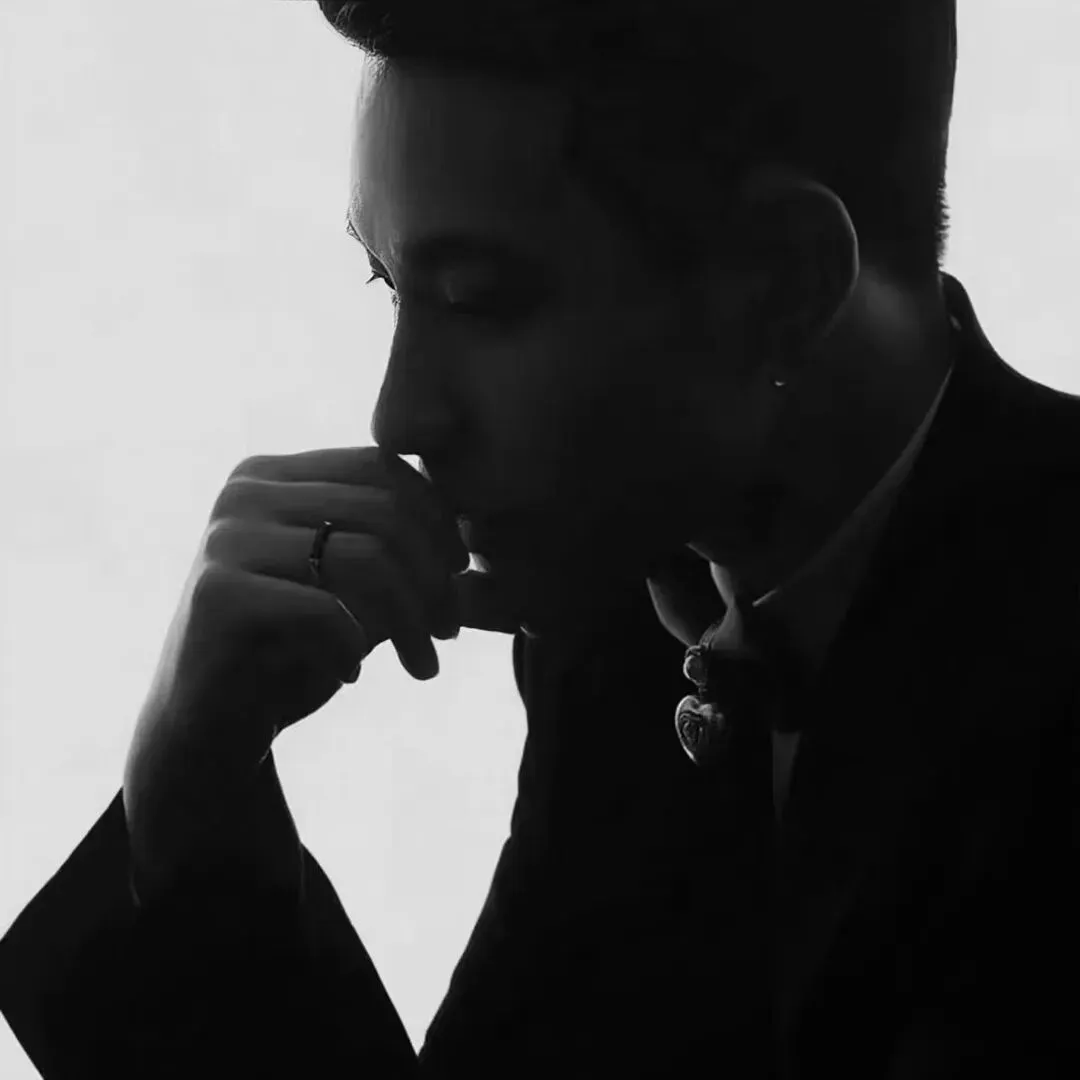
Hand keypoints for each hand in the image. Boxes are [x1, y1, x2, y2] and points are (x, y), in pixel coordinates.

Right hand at [122, 446, 514, 897]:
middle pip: (384, 510)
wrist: (210, 726)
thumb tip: (466, 534)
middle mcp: (245, 492)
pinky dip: (353, 647)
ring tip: (421, 664)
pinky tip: (352, 673)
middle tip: (448, 632)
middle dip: (434, 578)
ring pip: (367, 557)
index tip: (459, 576)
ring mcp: (226, 537)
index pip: (383, 468)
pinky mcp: (218, 594)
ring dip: (410, 621)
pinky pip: (326, 609)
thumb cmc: (292, 651)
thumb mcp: (353, 589)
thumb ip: (396, 549)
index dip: (437, 520)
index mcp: (276, 476)